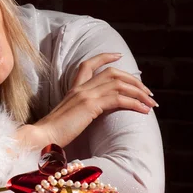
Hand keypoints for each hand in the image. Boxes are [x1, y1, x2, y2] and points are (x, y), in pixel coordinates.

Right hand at [16, 53, 157, 149]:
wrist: (41, 137)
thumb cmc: (51, 134)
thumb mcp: (67, 118)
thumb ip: (79, 112)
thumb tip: (90, 116)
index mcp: (73, 90)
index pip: (87, 64)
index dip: (104, 57)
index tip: (118, 55)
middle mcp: (80, 88)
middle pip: (112, 73)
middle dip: (133, 80)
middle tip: (147, 91)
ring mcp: (84, 95)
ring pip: (119, 84)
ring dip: (139, 92)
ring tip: (151, 103)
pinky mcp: (90, 106)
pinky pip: (118, 99)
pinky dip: (134, 103)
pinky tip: (143, 110)